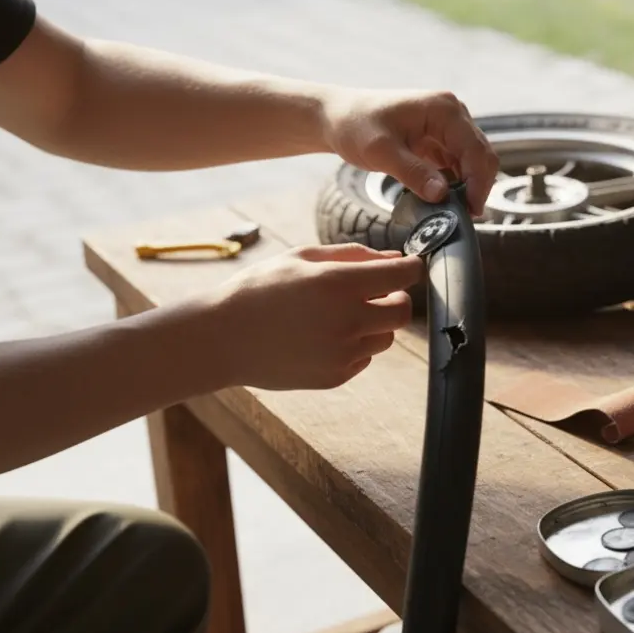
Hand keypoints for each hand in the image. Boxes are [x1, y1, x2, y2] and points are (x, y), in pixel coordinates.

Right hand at [204, 243, 422, 389]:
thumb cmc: (259, 289)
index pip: (403, 275)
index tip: (409, 265)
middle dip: (397, 298)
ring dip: (375, 324)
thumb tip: (395, 258)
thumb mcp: (302, 258)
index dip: (412, 267)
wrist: (222, 338)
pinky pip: (363, 358)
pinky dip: (355, 345)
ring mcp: (343, 353)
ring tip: (340, 314)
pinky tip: (323, 335)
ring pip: (386, 338)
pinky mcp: (335, 377)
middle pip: (403, 312)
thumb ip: (354, 255)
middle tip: (376, 291)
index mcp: (340, 285)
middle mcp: (347, 321)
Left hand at [320, 87, 498, 215]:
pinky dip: (455, 184)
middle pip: (481, 156)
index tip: (470, 211)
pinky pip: (459, 165)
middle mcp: (453, 114)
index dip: (478, 183)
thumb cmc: (354, 126)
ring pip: (473, 163)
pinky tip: (442, 198)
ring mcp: (449, 127)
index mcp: (444, 109)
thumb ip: (413, 173)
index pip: (476, 150)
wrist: (338, 117)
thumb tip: (442, 195)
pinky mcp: (441, 140)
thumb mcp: (380, 152)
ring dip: (467, 188)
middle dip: (477, 187)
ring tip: (452, 211)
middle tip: (464, 217)